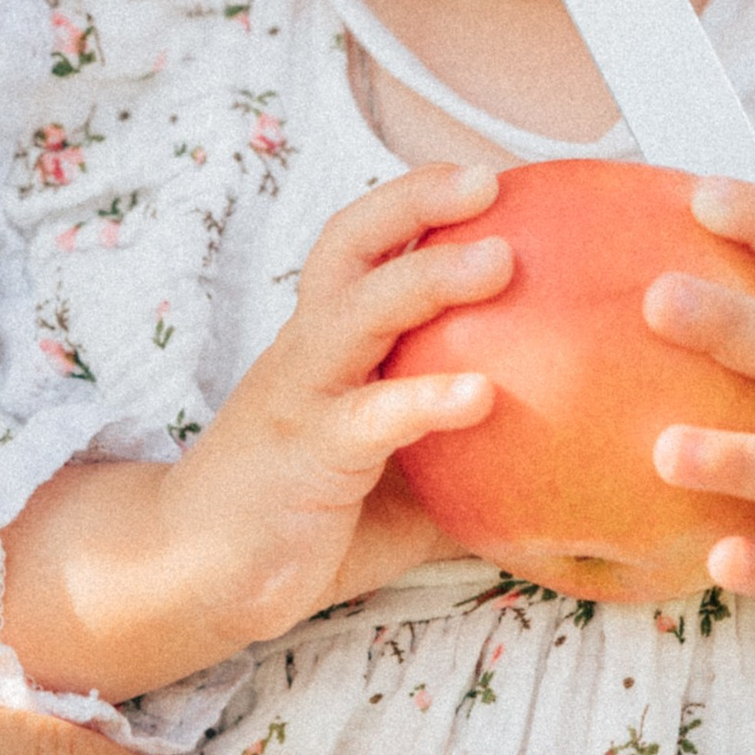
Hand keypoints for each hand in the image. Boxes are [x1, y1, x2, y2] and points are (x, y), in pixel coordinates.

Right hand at [0, 164, 507, 699]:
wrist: (194, 578)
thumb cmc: (302, 519)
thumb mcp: (398, 479)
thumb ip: (462, 454)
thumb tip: (560, 458)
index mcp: (327, 343)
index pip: (360, 245)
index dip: (414, 199)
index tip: (486, 176)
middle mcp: (309, 351)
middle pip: (350, 247)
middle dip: (416, 201)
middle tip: (488, 181)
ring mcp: (302, 399)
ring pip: (356, 313)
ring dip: (427, 279)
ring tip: (500, 260)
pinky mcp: (305, 456)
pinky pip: (367, 417)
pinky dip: (424, 399)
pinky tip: (482, 395)